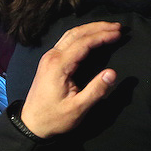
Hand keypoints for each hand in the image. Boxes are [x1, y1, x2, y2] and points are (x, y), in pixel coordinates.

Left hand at [17, 21, 120, 137]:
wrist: (31, 123)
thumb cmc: (54, 118)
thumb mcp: (78, 108)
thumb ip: (96, 90)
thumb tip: (113, 73)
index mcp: (59, 65)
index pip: (84, 43)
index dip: (103, 36)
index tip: (119, 34)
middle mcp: (52, 56)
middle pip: (77, 33)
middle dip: (99, 27)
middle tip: (118, 26)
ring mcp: (49, 57)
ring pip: (71, 34)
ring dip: (90, 29)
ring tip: (109, 28)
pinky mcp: (50, 61)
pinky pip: (67, 41)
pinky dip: (82, 35)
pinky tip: (92, 36)